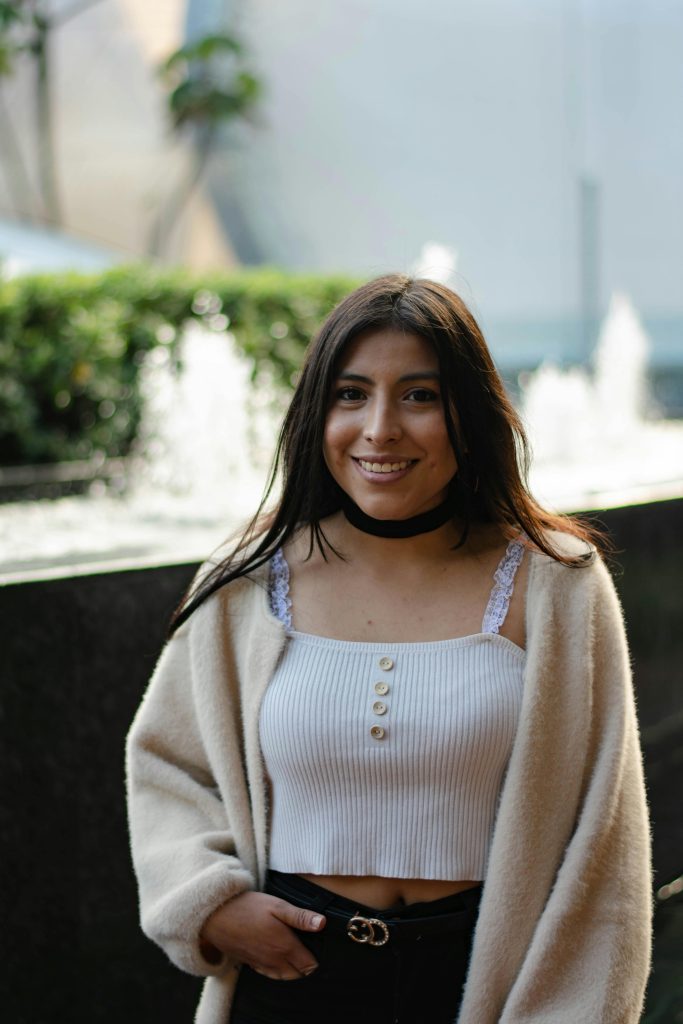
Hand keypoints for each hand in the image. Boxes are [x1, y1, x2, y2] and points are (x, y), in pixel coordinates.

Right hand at [199, 890, 325, 979]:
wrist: (216, 916)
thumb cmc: (248, 908)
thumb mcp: (277, 906)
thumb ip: (300, 917)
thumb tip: (322, 924)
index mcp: (285, 946)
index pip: (309, 964)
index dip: (315, 957)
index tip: (315, 945)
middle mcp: (275, 960)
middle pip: (298, 974)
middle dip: (305, 965)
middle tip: (306, 948)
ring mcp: (262, 964)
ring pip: (284, 976)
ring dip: (292, 969)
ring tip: (294, 954)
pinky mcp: (251, 964)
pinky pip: (270, 974)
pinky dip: (277, 971)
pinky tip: (276, 957)